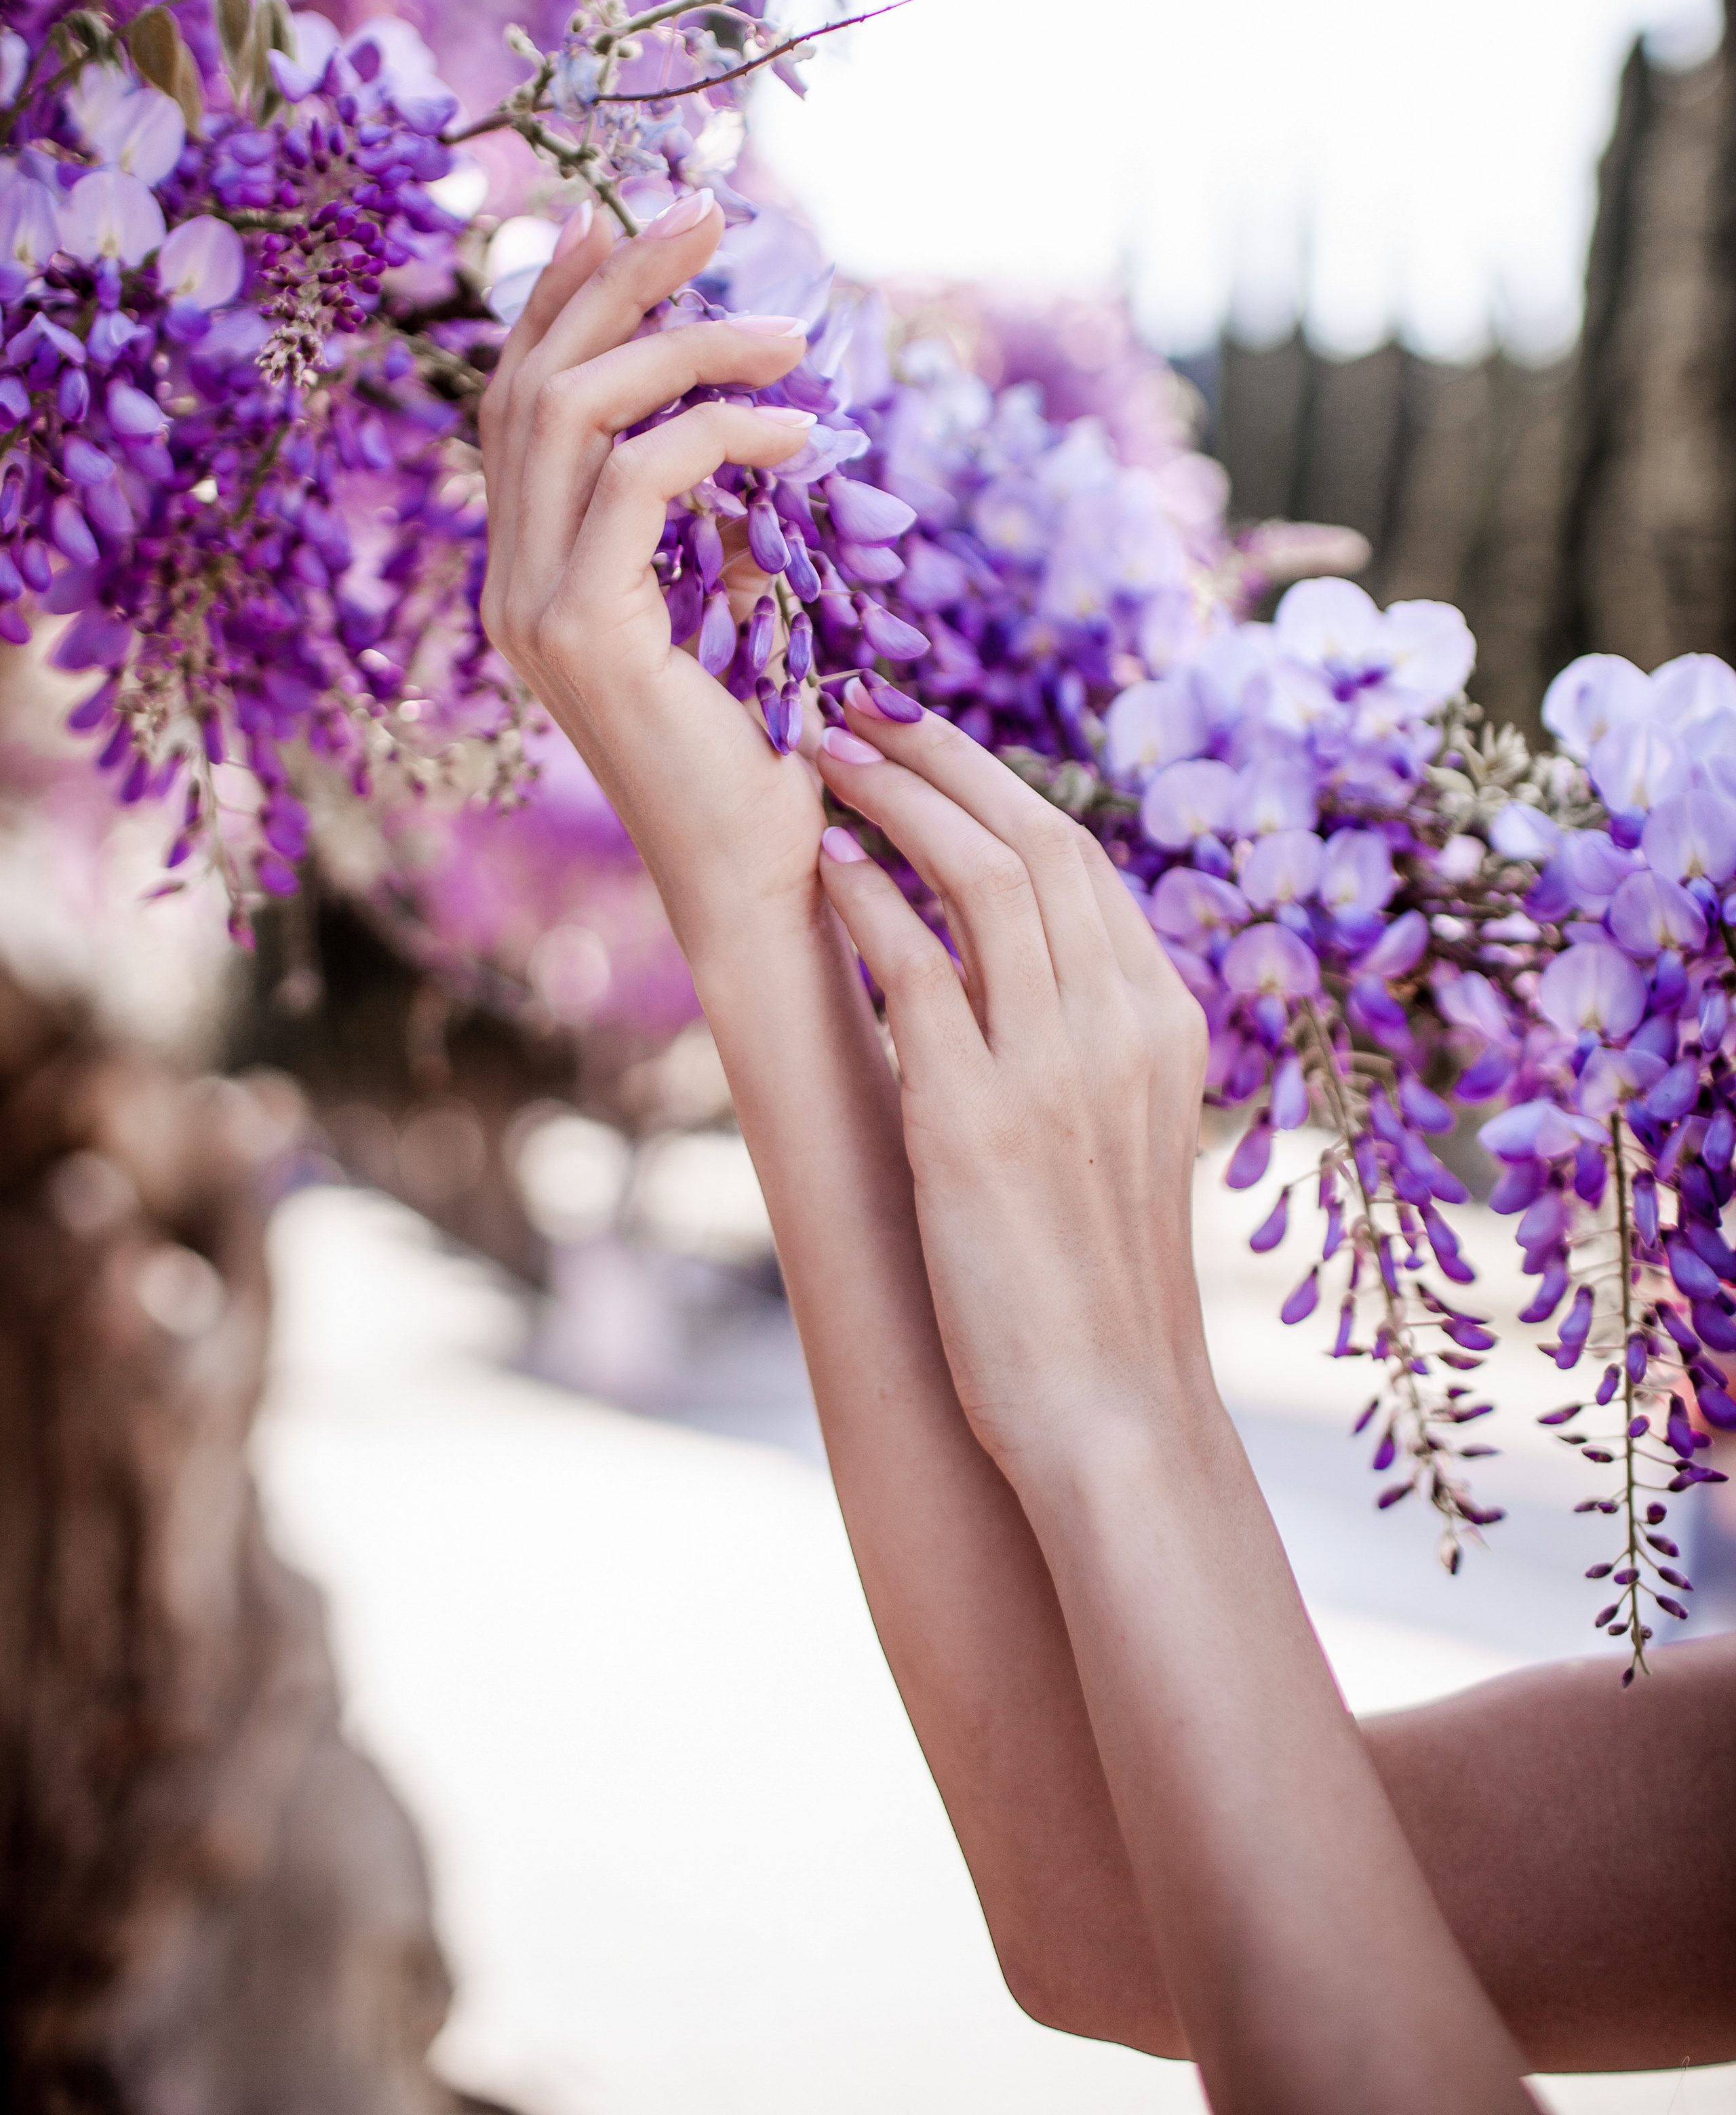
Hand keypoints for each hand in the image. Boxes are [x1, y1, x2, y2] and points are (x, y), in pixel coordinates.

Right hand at [479, 192, 828, 958]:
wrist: (762, 878)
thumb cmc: (765, 757)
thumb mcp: (737, 617)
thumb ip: (716, 534)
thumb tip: (756, 434)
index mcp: (532, 572)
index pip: (520, 401)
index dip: (564, 297)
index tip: (631, 217)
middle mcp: (511, 583)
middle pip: (531, 379)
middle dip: (620, 279)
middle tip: (711, 211)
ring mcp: (533, 607)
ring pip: (570, 411)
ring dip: (685, 343)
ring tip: (790, 329)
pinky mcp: (581, 633)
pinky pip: (638, 480)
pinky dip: (721, 431)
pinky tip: (799, 431)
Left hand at [811, 683, 1211, 1484]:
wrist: (1114, 1416)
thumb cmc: (1097, 1291)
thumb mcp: (1119, 1139)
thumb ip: (1080, 1044)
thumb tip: (1010, 979)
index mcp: (1163, 1023)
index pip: (1083, 863)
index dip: (998, 786)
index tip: (928, 745)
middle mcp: (1124, 1024)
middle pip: (1040, 839)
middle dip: (945, 758)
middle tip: (863, 705)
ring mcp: (1056, 1067)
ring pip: (984, 877)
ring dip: (897, 799)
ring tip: (824, 751)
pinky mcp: (976, 1119)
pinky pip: (916, 969)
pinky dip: (868, 899)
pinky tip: (822, 862)